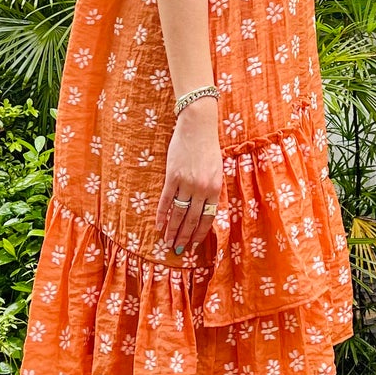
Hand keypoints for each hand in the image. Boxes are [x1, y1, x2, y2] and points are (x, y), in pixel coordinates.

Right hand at [156, 100, 222, 256]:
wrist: (198, 126)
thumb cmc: (209, 146)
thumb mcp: (217, 169)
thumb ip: (212, 188)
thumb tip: (206, 207)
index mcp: (215, 187)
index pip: (208, 217)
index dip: (200, 232)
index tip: (194, 244)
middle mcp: (202, 188)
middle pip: (192, 219)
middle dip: (185, 236)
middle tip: (178, 249)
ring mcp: (186, 183)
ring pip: (178, 213)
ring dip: (172, 230)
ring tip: (167, 242)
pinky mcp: (172, 176)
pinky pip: (166, 200)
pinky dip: (161, 214)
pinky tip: (158, 225)